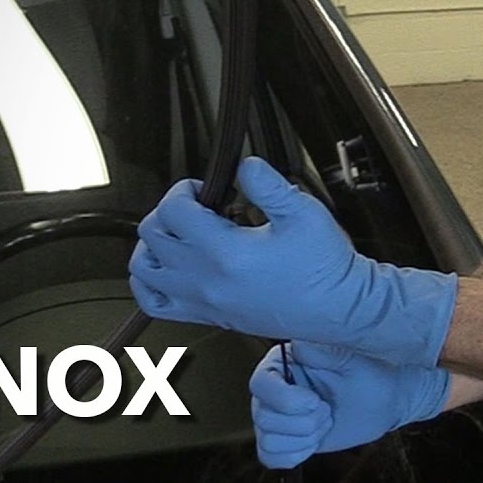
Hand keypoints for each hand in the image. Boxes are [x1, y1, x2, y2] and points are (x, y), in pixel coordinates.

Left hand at [128, 156, 458, 367]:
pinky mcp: (207, 315)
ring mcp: (202, 301)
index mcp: (225, 252)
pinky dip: (148, 283)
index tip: (203, 188)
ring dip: (152, 245)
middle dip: (169, 210)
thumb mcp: (303, 213)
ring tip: (177, 233)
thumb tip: (245, 166)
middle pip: (152, 235)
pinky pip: (155, 304)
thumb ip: (268, 186)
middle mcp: (205, 279)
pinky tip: (165, 268)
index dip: (184, 189)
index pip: (174, 210)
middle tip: (196, 207)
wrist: (338, 311)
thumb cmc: (324, 269)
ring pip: (144, 270)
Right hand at [249, 341, 451, 468]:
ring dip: (304, 438)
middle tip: (328, 412)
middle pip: (263, 418)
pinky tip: (314, 440)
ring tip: (324, 423)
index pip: (260, 385)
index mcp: (280, 364)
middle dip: (305, 423)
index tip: (317, 401)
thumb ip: (323, 352)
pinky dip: (296, 454)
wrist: (380, 403)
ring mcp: (272, 416)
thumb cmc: (367, 377)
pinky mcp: (280, 440)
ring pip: (269, 440)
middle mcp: (270, 390)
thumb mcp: (350, 360)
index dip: (286, 400)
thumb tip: (297, 345)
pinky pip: (270, 457)